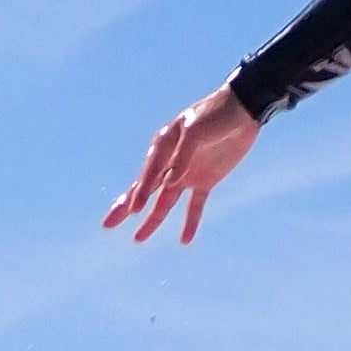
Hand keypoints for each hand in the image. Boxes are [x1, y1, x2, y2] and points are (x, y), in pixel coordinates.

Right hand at [105, 85, 260, 244]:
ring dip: (152, 220)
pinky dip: (190, 222)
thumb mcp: (197, 130)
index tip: (133, 210)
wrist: (243, 110)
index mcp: (164, 145)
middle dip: (126, 207)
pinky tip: (184, 241)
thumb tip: (170, 183)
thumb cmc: (216, 114)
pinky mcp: (205, 180)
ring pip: (164, 202)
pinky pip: (195, 205)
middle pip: (145, 189)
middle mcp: (170, 162)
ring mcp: (186, 173)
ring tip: (138, 240)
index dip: (140, 192)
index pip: (148, 174)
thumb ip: (183, 156)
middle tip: (107, 225)